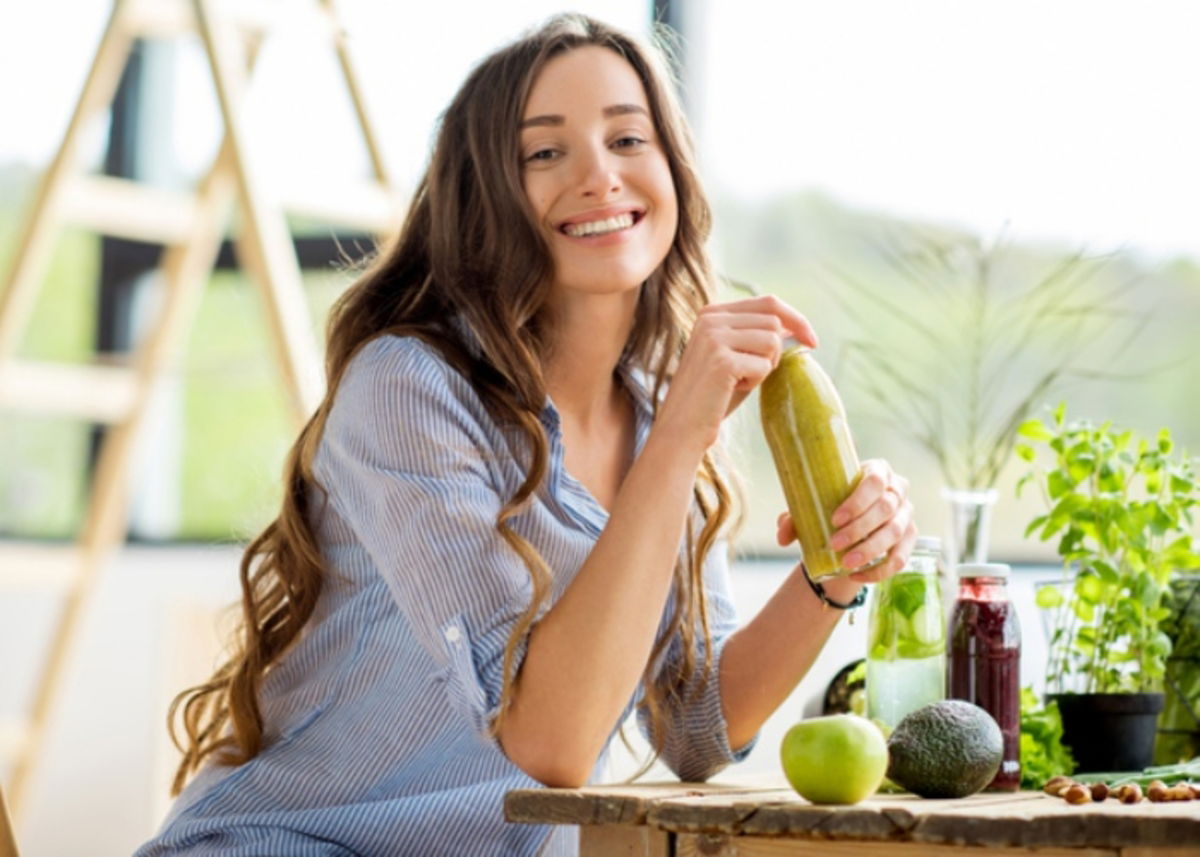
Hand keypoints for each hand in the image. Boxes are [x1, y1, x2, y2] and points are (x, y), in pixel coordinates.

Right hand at [656, 295, 816, 453]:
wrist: (682, 427)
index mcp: (712, 312)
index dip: (797, 320)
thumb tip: (795, 329)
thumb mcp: (736, 357)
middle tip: (754, 374)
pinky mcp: (721, 360)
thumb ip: (758, 337)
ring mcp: (714, 337)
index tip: (812, 341)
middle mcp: (710, 318)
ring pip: (772, 341)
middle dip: (775, 352)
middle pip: (774, 322)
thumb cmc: (713, 396)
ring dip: (764, 367)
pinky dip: (756, 382)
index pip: (769, 303)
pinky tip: (732, 389)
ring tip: (739, 380)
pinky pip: (764, 365)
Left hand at [775, 459, 916, 582]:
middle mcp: (897, 490)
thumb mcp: (812, 506)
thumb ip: (795, 518)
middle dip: (859, 529)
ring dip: (869, 550)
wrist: (850, 521)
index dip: (858, 500)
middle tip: (834, 544)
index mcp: (877, 471)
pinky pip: (900, 557)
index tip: (835, 519)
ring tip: (845, 563)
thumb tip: (782, 536)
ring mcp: (906, 514)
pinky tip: (857, 575)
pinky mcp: (910, 538)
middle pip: (886, 508)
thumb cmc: (832, 505)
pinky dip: (879, 570)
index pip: (875, 481)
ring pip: (895, 533)